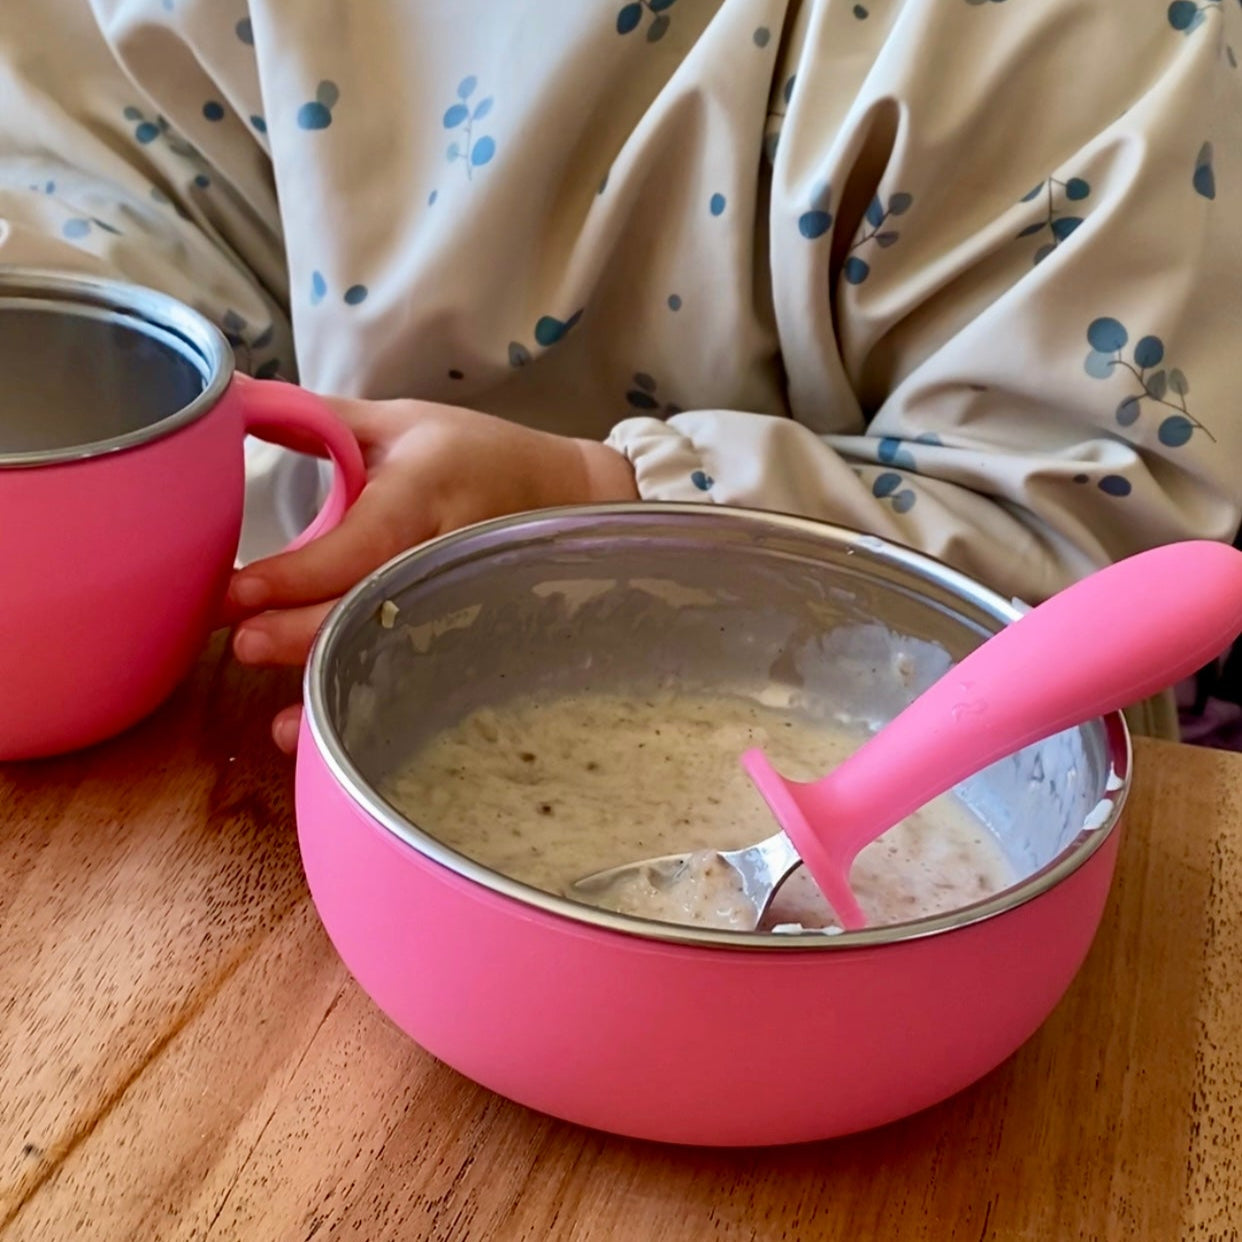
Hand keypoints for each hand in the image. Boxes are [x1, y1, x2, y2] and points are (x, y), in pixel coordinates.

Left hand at [227, 395, 637, 749]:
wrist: (565, 496)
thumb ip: (315, 420)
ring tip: (282, 724)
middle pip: (374, 608)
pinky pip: (415, 679)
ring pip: (398, 657)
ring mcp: (460, 603)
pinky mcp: (467, 636)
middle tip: (241, 646)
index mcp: (423, 494)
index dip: (299, 574)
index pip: (360, 542)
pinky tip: (324, 737)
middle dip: (305, 637)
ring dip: (336, 692)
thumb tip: (228, 401)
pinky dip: (370, 713)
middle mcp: (443, 555)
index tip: (235, 592)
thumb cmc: (473, 455)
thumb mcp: (399, 422)